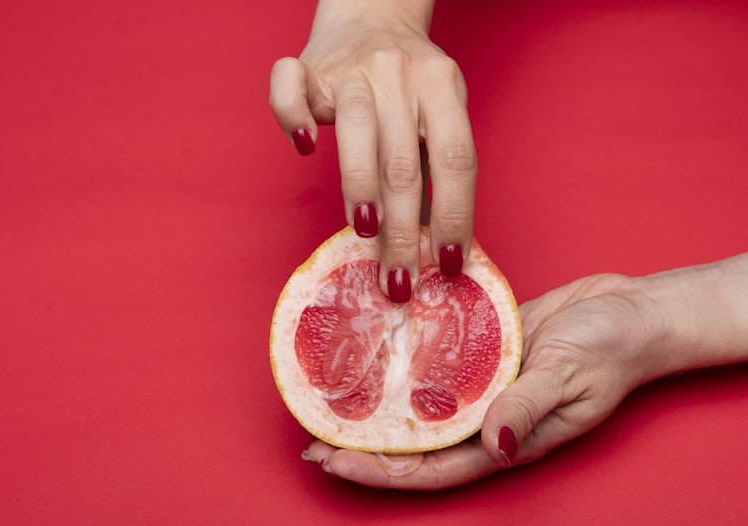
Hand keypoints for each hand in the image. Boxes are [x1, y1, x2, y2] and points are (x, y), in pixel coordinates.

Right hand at [269, 0, 475, 299]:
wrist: (371, 14)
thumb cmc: (408, 86)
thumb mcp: (438, 116)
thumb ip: (438, 171)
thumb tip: (440, 250)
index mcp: (442, 86)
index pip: (457, 159)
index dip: (455, 215)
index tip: (448, 264)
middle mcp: (399, 73)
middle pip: (404, 161)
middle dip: (403, 230)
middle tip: (398, 279)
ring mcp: (352, 68)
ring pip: (356, 131)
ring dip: (360, 188)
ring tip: (364, 233)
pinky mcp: (308, 66)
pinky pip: (290, 89)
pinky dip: (293, 118)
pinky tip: (305, 148)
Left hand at [302, 274, 669, 488]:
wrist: (634, 313)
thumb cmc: (611, 349)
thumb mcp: (569, 374)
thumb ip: (528, 406)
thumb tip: (493, 445)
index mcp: (507, 440)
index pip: (432, 468)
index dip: (380, 472)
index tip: (332, 463)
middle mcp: (487, 420)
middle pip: (415, 444)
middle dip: (363, 446)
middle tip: (310, 435)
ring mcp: (484, 387)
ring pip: (421, 407)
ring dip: (379, 408)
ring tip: (332, 398)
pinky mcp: (486, 354)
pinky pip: (438, 365)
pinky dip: (407, 365)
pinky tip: (377, 352)